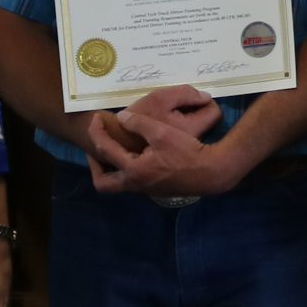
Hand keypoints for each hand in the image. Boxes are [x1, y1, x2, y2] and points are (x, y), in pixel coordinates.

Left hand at [85, 86, 239, 197]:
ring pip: (117, 184)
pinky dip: (126, 170)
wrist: (211, 173)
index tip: (95, 119)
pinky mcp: (156, 189)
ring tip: (113, 153)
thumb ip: (138, 123)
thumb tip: (122, 117)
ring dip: (111, 169)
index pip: (105, 150)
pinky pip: (132, 182)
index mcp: (133, 169)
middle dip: (95, 166)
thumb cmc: (187, 152)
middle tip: (96, 150)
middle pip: (103, 182)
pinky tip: (136, 156)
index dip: (97, 132)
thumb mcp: (161, 132)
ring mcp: (146, 189)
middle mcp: (135, 183)